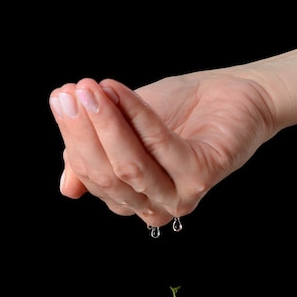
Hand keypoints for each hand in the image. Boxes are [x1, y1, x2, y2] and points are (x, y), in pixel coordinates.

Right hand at [49, 72, 273, 226]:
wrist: (235, 94)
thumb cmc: (180, 111)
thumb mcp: (126, 130)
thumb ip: (98, 155)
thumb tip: (67, 188)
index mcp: (134, 200)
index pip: (93, 178)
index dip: (74, 140)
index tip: (61, 99)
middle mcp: (155, 206)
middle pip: (108, 177)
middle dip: (84, 134)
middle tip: (70, 93)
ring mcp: (179, 196)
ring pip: (131, 167)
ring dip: (107, 125)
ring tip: (90, 89)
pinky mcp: (201, 176)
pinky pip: (160, 146)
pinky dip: (137, 115)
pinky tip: (118, 91)